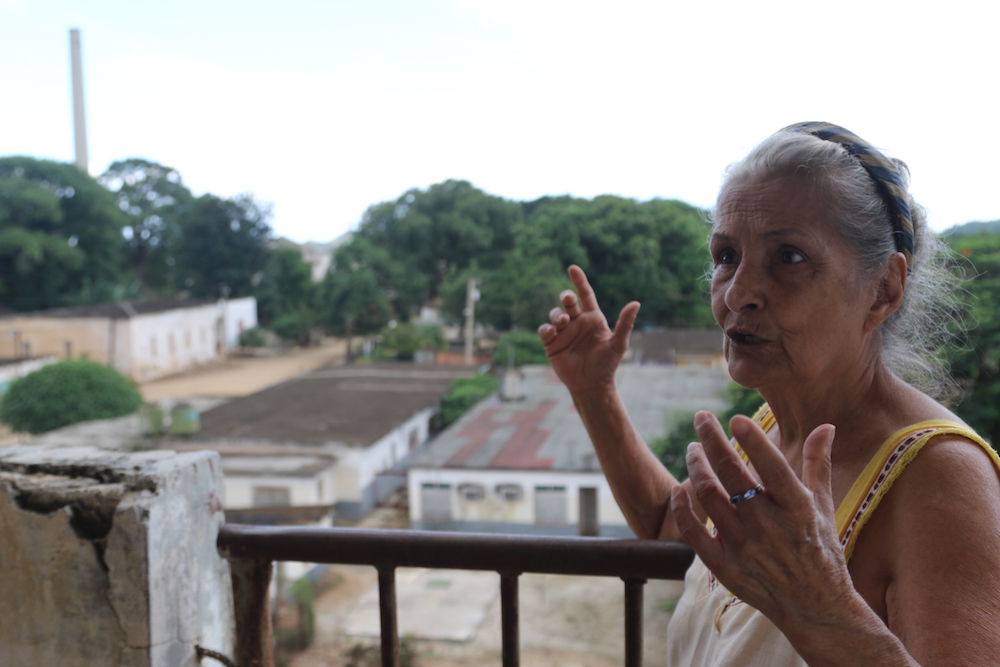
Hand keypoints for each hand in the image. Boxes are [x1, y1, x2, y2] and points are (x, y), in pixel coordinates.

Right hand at [537, 265, 639, 393]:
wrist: (591, 385)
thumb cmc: (607, 364)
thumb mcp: (618, 344)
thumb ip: (625, 323)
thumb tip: (635, 303)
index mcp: (593, 318)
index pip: (585, 295)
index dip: (579, 280)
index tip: (572, 268)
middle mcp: (577, 322)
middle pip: (568, 302)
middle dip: (566, 297)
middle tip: (568, 299)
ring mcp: (563, 332)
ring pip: (555, 314)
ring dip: (557, 314)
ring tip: (562, 322)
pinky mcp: (551, 343)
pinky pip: (544, 330)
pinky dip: (546, 328)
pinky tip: (552, 332)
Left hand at [670, 412, 853, 629]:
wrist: (817, 609)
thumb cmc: (822, 552)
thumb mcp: (824, 507)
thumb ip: (818, 464)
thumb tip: (825, 426)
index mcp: (797, 509)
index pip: (772, 466)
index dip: (753, 440)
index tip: (734, 418)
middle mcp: (769, 526)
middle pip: (731, 474)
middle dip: (712, 440)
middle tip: (701, 418)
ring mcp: (744, 546)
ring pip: (709, 496)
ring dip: (696, 467)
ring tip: (692, 448)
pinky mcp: (725, 566)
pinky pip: (694, 534)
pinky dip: (682, 510)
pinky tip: (677, 489)